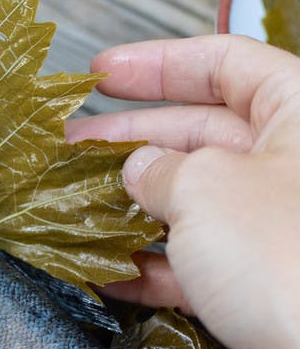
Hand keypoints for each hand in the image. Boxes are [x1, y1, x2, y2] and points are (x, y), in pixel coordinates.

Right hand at [67, 35, 299, 348]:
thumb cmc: (282, 259)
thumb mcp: (204, 187)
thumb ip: (160, 167)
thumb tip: (140, 170)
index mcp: (299, 114)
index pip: (226, 64)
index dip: (158, 64)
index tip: (102, 73)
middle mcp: (290, 166)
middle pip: (202, 133)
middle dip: (132, 138)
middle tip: (71, 145)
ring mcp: (273, 228)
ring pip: (192, 202)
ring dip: (132, 205)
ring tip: (74, 205)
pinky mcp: (259, 284)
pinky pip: (194, 263)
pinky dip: (149, 265)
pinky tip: (103, 268)